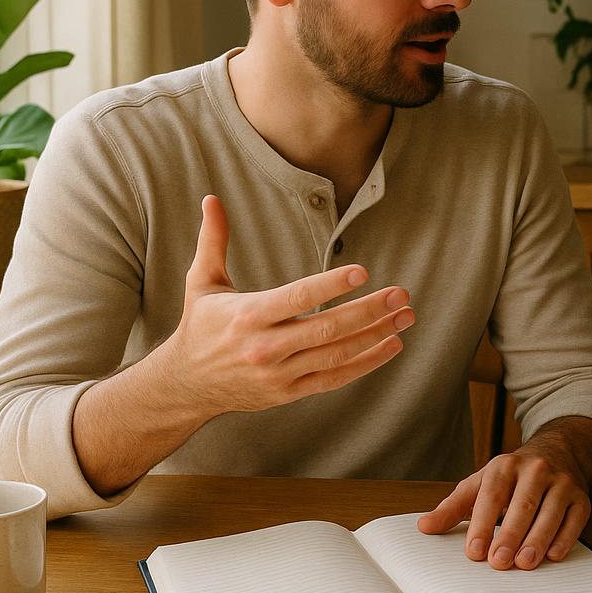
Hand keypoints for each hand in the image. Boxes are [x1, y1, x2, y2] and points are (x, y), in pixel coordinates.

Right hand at [159, 195, 414, 418]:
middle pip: (326, 328)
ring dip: (376, 335)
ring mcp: (279, 374)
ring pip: (336, 355)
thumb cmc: (200, 325)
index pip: (297, 298)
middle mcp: (264, 347)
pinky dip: (366, 363)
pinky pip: (334, 379)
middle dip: (368, 310)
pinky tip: (392, 345)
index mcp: (246, 316)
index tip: (363, 272)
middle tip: (401, 293)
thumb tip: (211, 199)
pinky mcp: (289, 393)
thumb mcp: (201, 282)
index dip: (331, 285)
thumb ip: (213, 241)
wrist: (185, 384)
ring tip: (405, 315)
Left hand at [416, 417, 591, 570]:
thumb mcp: (479, 485)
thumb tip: (423, 527)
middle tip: (499, 563)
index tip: (474, 552)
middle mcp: (535, 470)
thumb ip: (453, 508)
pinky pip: (575, 518)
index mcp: (505, 466)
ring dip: (538, 539)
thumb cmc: (511, 478)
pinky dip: (565, 538)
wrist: (557, 454)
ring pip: (550, 512)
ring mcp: (561, 482)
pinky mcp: (581, 497)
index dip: (482, 524)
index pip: (492, 496)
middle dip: (510, 535)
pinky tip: (554, 555)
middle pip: (522, 505)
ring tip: (525, 563)